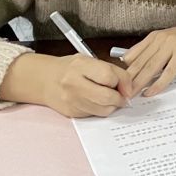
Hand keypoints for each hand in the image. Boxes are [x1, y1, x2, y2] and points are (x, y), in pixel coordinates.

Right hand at [0, 53, 126, 117]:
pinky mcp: (72, 112)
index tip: (125, 85)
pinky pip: (95, 115)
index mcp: (80, 65)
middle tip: (121, 95)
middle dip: (119, 98)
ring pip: (103, 109)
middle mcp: (73, 83)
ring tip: (108, 97)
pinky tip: (96, 101)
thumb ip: (114, 71)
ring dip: (111, 105)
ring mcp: (71, 100)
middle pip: (107, 97)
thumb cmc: (72, 69)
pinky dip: (101, 109)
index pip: (109, 76)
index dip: (122, 82)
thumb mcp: (91, 61)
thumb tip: (129, 90)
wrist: (46, 80)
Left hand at [122, 16, 175, 98]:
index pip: (134, 54)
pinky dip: (158, 83)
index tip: (118, 84)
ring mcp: (173, 44)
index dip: (125, 71)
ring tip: (131, 95)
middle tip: (121, 94)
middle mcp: (162, 38)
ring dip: (140, 83)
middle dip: (129, 80)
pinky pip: (168, 71)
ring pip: (151, 67)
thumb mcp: (175, 42)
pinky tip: (151, 92)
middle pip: (141, 62)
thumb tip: (139, 65)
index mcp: (157, 35)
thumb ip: (158, 51)